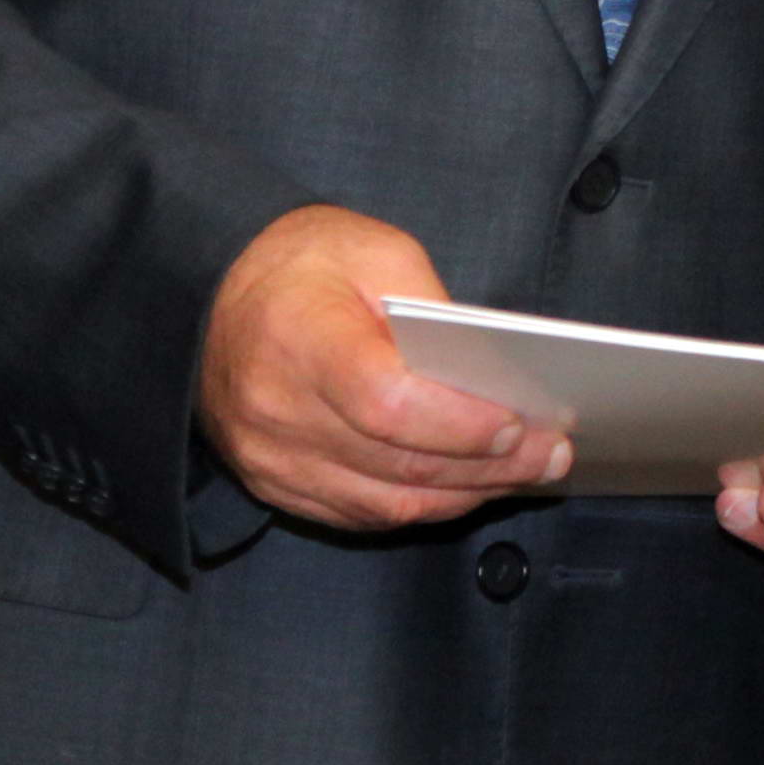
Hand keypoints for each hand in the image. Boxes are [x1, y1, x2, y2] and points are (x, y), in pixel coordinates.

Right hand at [197, 203, 565, 526]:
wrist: (211, 293)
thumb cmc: (301, 263)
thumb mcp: (376, 251)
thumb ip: (433, 309)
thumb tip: (493, 372)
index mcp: (300, 342)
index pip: (386, 404)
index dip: (457, 424)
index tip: (518, 425)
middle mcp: (276, 413)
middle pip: (395, 462)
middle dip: (486, 465)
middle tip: (552, 455)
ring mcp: (270, 459)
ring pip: (384, 502)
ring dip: (464, 495)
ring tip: (525, 474)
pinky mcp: (273, 483)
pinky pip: (359, 513)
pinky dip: (421, 505)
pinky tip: (469, 486)